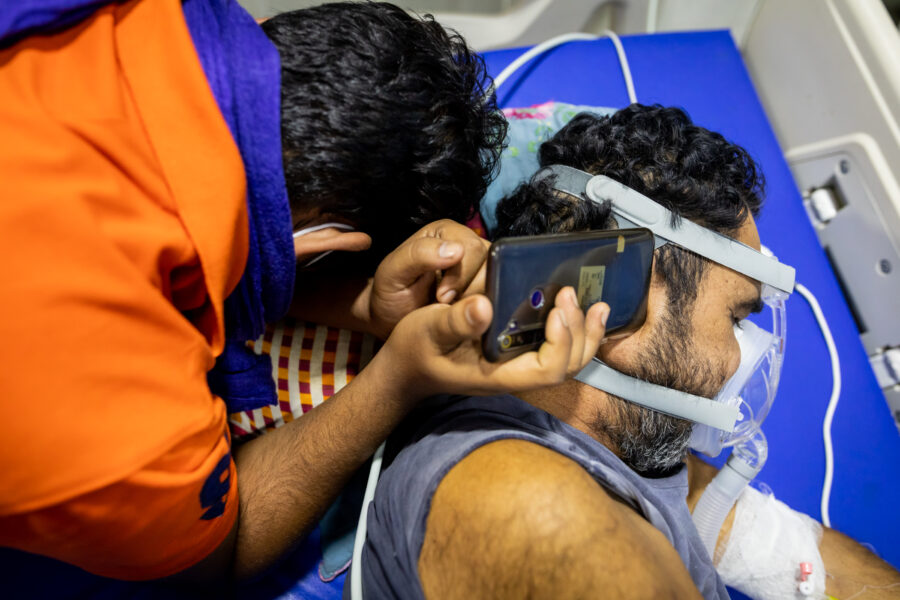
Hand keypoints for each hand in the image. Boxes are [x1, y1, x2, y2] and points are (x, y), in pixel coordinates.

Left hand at [365, 220, 488, 338]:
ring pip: (500, 283)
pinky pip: (501, 298)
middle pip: (491, 265)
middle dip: (470, 291)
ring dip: (479, 302)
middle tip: (446, 306)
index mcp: (446, 232)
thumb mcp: (393, 272)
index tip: (441, 297)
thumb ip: (417, 255)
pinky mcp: (488, 288)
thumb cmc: (391, 294)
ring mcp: (482, 267)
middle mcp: (468, 244)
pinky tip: (466, 316)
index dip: (461, 276)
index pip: (472, 249)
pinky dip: (485, 310)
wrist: (394, 322)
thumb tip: (455, 250)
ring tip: (454, 312)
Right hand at [379, 286, 609, 400]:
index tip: (556, 311)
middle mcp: (513, 374)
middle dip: (581, 334)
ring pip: (566, 360)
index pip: (546, 371)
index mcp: (496, 375)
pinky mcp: (514, 354)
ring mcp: (516, 367)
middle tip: (574, 296)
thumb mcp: (426, 330)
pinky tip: (576, 309)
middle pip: (566, 367)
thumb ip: (455, 321)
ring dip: (585, 333)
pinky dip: (573, 330)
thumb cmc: (414, 350)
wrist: (404, 368)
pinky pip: (554, 348)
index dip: (560, 343)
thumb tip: (484, 306)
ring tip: (595, 304)